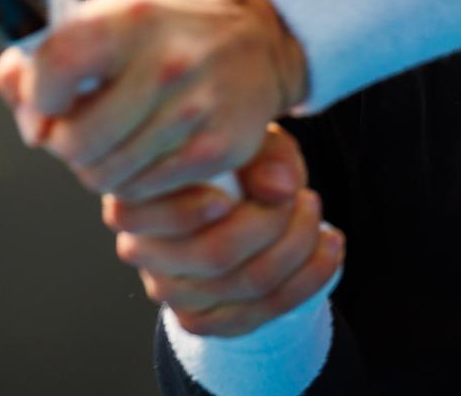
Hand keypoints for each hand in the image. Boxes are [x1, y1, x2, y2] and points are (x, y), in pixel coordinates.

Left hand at [0, 0, 308, 201]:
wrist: (259, 33)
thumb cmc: (165, 29)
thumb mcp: (105, 16)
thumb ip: (43, 55)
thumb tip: (23, 113)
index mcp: (129, 19)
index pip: (55, 68)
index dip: (36, 97)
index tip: (48, 99)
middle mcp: (165, 63)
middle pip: (76, 142)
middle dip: (64, 143)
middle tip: (78, 129)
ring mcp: (196, 109)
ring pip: (108, 175)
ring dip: (98, 166)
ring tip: (113, 140)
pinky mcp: (219, 149)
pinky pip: (146, 190)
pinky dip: (133, 181)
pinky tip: (144, 152)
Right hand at [106, 124, 344, 337]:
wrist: (242, 204)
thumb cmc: (237, 161)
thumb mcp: (251, 140)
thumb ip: (263, 155)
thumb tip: (279, 187)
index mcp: (132, 196)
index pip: (148, 214)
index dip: (193, 209)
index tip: (241, 193)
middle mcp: (139, 248)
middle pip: (215, 254)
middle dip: (276, 225)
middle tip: (307, 198)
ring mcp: (167, 290)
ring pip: (247, 283)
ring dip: (299, 249)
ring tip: (318, 216)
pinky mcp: (198, 320)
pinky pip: (260, 313)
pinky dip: (307, 280)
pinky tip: (328, 248)